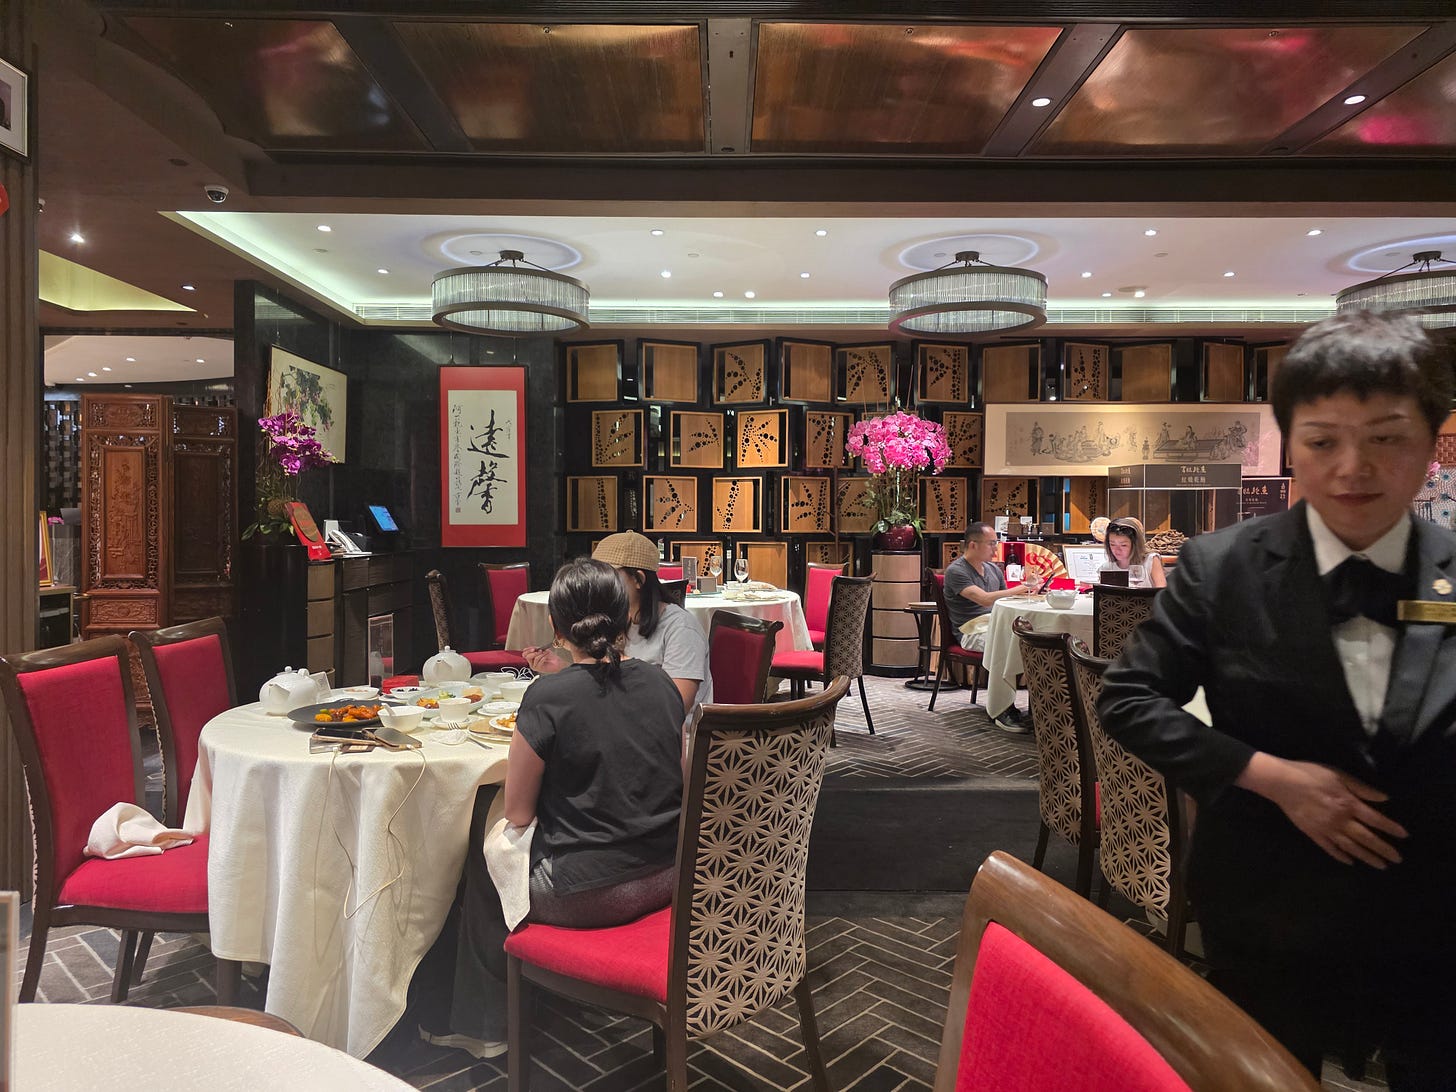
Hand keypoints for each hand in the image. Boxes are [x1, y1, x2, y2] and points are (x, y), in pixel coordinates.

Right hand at [522, 646, 564, 674]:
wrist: (557, 663)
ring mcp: (534, 666)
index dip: (528, 650)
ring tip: (546, 653)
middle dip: (534, 652)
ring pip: (535, 658)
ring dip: (542, 654)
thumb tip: (531, 648)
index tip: (533, 648)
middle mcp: (531, 663)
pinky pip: (539, 661)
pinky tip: (547, 656)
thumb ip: (536, 649)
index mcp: (531, 658)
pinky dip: (544, 657)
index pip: (524, 654)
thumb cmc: (550, 657)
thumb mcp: (542, 650)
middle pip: (527, 656)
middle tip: (539, 650)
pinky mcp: (539, 669)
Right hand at [1238, 753, 1407, 867]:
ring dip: (1367, 857)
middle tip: (1397, 859)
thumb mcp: (1339, 775)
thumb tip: (1384, 798)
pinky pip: (1330, 848)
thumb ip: (1361, 788)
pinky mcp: (1313, 833)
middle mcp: (1340, 820)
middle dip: (1383, 849)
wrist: (1282, 782)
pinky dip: (1341, 856)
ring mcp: (1326, 829)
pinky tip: (1350, 862)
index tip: (1404, 836)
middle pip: (1366, 838)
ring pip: (1351, 847)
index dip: (1391, 828)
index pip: (1375, 819)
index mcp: (1348, 804)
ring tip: (1380, 865)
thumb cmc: (1311, 774)